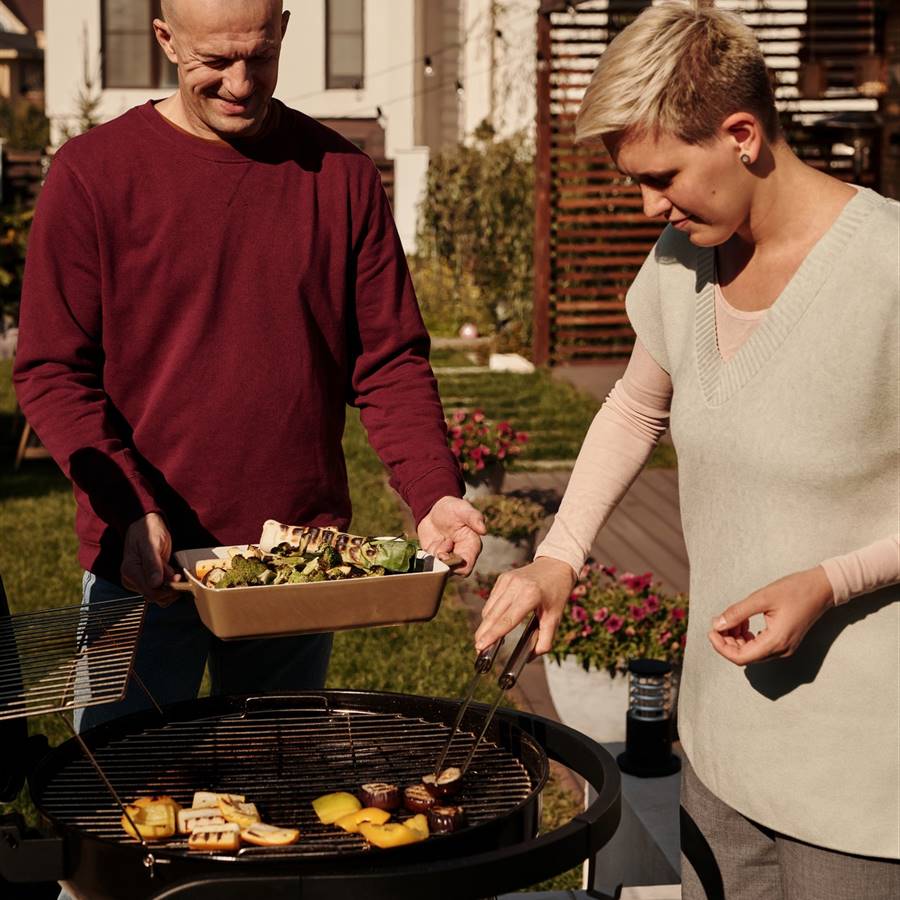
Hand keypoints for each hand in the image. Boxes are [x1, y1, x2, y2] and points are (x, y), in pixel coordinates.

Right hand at [121, 512, 179, 606]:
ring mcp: (138, 580)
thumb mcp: (151, 543)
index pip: (150, 592)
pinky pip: (159, 589)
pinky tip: (173, 575)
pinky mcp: (146, 579)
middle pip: (154, 596)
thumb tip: (155, 584)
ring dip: (171, 589)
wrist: (144, 523)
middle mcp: (132, 579)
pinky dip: (169, 586)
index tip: (178, 578)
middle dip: (170, 589)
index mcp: (130, 571)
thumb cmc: (147, 530)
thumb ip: (153, 564)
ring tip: (176, 574)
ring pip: (158, 595)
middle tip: (180, 575)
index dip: (167, 589)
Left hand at [416, 496, 485, 575]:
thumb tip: (484, 530)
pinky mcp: (435, 557)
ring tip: (440, 540)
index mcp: (471, 547)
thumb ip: (474, 518)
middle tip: (443, 544)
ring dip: (436, 555)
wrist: (434, 508)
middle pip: (452, 570)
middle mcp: (460, 555)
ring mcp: (447, 557)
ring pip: (439, 568)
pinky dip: (428, 554)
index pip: (466, 567)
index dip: (455, 564)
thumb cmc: (453, 508)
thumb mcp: (463, 509)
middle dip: (444, 560)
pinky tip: (433, 542)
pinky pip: (429, 563)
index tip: (447, 553)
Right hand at [475, 556, 576, 655]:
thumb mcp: (556, 617)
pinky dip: (491, 613)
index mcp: (530, 595)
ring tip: (487, 638)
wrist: (556, 564)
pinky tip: (495, 621)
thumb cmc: (557, 591)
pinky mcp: (502, 578)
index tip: (480, 647)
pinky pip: (492, 600)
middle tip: (479, 649)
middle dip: (483, 633)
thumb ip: (546, 640)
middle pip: (492, 615)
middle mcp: (515, 586)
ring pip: (489, 608)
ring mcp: (506, 580)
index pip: (506, 620)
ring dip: (486, 624)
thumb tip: (530, 657)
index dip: (492, 635)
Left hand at [708, 566, 834, 665]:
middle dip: (727, 641)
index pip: (740, 657)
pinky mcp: (785, 642)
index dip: (721, 647)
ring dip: (736, 638)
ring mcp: (784, 647)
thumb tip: (717, 625)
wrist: (822, 588)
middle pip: (744, 656)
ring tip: (732, 619)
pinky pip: (760, 646)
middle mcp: (781, 650)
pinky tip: (743, 622)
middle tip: (718, 622)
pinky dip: (747, 637)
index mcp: (776, 642)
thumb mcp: (761, 598)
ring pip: (751, 652)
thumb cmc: (795, 590)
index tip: (711, 631)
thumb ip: (737, 613)